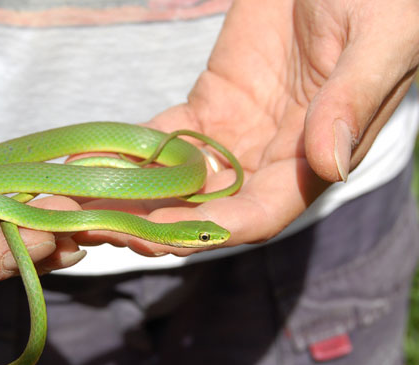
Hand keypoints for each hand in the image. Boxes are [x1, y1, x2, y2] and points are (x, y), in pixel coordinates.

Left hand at [75, 0, 418, 255]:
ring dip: (130, 198)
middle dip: (153, 224)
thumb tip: (329, 163)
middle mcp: (269, 159)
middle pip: (207, 210)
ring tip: (77, 206)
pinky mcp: (208, 106)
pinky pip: (163, 138)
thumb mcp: (377, 38)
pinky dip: (127, 153)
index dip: (212, 231)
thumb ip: (352, 101)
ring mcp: (234, 135)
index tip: (161, 236)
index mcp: (312, 157)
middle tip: (98, 227)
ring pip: (177, 183)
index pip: (261, 214)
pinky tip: (87, 162)